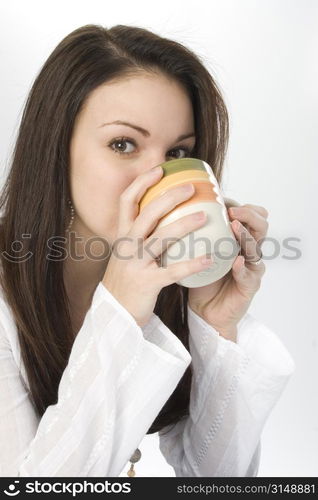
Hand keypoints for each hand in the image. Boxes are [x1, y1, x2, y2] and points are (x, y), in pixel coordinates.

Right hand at [102, 166, 213, 326]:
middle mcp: (127, 246)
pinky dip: (192, 264)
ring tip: (204, 217)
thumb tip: (163, 216)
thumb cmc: (126, 281)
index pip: (127, 201)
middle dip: (169, 197)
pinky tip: (209, 259)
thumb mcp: (127, 254)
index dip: (143, 183)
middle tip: (191, 188)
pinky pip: (173, 271)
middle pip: (147, 213)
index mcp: (123, 236)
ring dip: (184, 225)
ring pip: (160, 238)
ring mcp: (136, 264)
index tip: (160, 169)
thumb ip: (139, 236)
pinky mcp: (147, 283)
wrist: (114, 314)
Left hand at [188, 201, 268, 341]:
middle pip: (260, 225)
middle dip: (249, 214)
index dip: (237, 204)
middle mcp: (248, 250)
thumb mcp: (196, 250)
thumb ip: (191, 231)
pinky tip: (237, 261)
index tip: (220, 197)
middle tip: (231, 210)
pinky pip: (249, 276)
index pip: (247, 214)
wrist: (205, 310)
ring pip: (257, 248)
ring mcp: (251, 268)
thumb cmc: (201, 277)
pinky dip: (243, 268)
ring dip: (246, 236)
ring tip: (235, 227)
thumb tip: (167, 206)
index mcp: (237, 239)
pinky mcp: (249, 287)